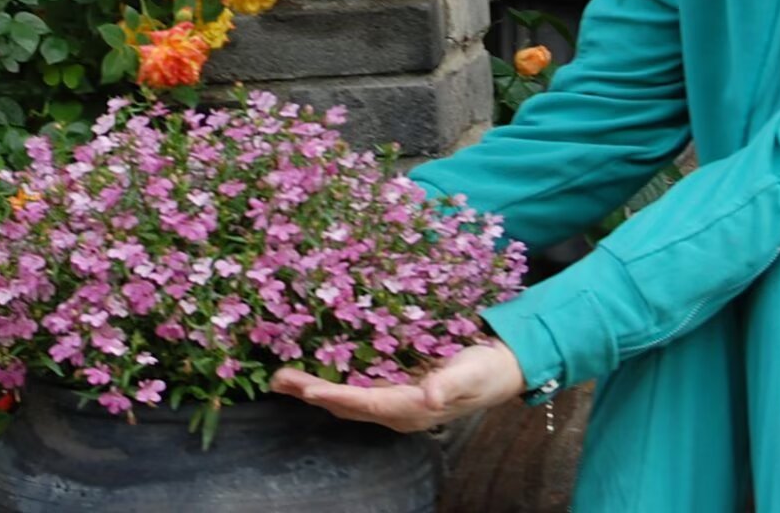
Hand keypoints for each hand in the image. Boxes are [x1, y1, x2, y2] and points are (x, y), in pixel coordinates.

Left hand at [268, 340, 524, 433]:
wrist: (502, 371)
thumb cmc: (486, 369)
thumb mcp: (472, 372)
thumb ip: (450, 383)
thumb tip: (430, 397)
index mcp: (412, 407)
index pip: (367, 403)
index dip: (337, 396)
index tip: (309, 389)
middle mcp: (397, 409)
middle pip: (346, 405)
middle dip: (311, 393)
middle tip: (277, 379)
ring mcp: (394, 401)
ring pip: (346, 398)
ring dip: (313, 389)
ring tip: (281, 378)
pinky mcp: (394, 389)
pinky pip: (355, 389)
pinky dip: (330, 382)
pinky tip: (313, 372)